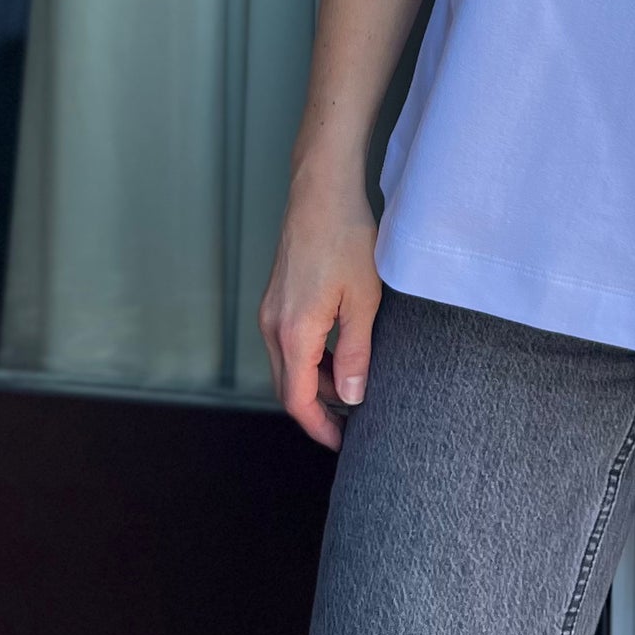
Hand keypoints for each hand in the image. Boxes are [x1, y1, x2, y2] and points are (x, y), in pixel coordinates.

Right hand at [257, 174, 382, 449]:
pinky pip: (287, 342)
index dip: (320, 427)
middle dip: (318, 410)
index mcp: (294, 333)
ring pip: (288, 365)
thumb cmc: (346, 239)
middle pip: (288, 388)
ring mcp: (270, 311)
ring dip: (316, 382)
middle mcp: (272, 326)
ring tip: (353, 386)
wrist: (322, 192)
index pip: (299, 400)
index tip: (342, 442)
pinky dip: (310, 358)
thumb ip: (358, 353)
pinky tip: (339, 352)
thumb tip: (353, 396)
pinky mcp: (276, 297)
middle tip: (349, 424)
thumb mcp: (364, 301)